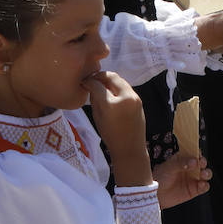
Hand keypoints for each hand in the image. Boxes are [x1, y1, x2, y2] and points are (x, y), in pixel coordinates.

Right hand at [83, 71, 150, 186]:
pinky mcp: (139, 99)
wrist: (130, 147)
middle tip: (92, 79)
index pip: (97, 85)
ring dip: (109, 79)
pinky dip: (117, 85)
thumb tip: (91, 85)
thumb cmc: (110, 136)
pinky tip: (110, 90)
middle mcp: (125, 97)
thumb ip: (95, 99)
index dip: (89, 81)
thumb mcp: (97, 117)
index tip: (84, 82)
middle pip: (111, 76)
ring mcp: (134, 97)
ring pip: (120, 80)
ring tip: (100, 84)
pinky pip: (125, 86)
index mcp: (111, 105)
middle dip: (100, 76)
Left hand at [153, 154, 211, 208]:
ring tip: (203, 174)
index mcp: (183, 159)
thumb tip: (195, 161)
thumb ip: (182, 163)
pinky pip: (204, 187)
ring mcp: (193, 179)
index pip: (194, 152)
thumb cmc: (159, 178)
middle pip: (202, 163)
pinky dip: (205, 185)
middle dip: (203, 162)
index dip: (198, 152)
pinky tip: (201, 184)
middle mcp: (190, 168)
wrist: (155, 195)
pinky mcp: (194, 190)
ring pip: (205, 174)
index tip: (198, 154)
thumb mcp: (169, 167)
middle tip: (201, 164)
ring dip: (207, 173)